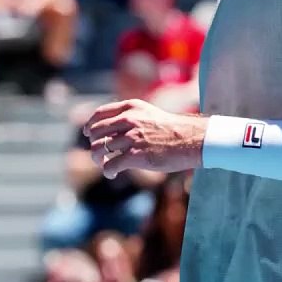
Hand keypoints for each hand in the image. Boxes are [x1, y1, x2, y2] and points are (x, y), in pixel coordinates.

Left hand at [85, 98, 207, 178]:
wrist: (192, 140)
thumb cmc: (173, 130)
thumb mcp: (149, 114)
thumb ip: (131, 117)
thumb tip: (110, 131)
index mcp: (131, 108)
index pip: (99, 114)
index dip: (90, 125)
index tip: (89, 134)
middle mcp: (129, 120)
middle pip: (96, 133)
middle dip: (95, 144)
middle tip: (101, 154)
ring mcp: (132, 138)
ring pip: (99, 149)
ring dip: (98, 159)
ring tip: (105, 164)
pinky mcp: (136, 156)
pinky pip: (110, 165)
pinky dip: (108, 171)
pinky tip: (113, 174)